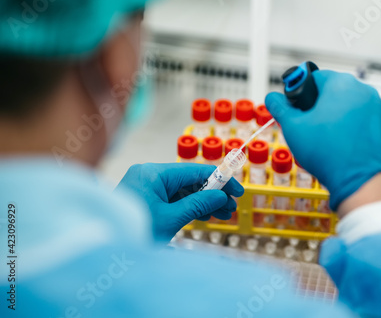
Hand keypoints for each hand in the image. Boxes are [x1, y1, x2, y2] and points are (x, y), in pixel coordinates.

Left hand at [116, 163, 243, 240]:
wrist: (104, 247)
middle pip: (189, 181)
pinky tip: (205, 216)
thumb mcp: (170, 219)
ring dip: (203, 203)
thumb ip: (198, 205)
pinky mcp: (145, 200)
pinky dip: (189, 208)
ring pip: (183, 192)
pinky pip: (173, 200)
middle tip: (231, 208)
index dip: (220, 180)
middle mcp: (149, 175)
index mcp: (153, 173)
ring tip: (223, 215)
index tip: (237, 190)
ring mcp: (147, 188)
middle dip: (212, 194)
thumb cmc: (133, 231)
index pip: (194, 171)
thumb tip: (221, 196)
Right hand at [265, 70, 380, 210]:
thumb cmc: (330, 154)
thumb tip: (273, 99)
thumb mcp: (293, 128)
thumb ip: (280, 108)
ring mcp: (378, 108)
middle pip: (333, 91)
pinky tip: (341, 144)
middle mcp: (364, 91)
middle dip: (319, 107)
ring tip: (326, 139)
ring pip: (348, 106)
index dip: (302, 93)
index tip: (297, 107)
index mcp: (342, 84)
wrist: (360, 181)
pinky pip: (362, 120)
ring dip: (336, 117)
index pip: (315, 77)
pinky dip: (351, 128)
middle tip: (309, 126)